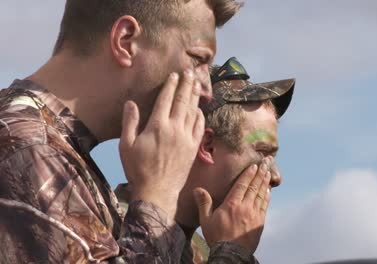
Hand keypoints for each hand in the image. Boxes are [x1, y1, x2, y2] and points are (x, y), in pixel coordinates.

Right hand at [119, 70, 204, 218]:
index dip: (171, 85)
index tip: (175, 75)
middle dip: (187, 85)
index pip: (166, 99)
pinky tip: (199, 109)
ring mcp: (186, 138)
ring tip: (197, 84)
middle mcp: (174, 129)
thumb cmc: (138, 169)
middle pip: (182, 101)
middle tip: (191, 72)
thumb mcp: (126, 145)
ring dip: (195, 96)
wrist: (157, 192)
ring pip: (192, 112)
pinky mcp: (193, 148)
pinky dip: (200, 115)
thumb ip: (129, 122)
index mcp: (157, 126)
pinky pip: (199, 127)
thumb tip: (131, 103)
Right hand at [193, 157, 272, 254]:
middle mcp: (245, 206)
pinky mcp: (259, 222)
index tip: (254, 165)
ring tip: (268, 172)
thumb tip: (197, 189)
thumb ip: (204, 203)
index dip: (249, 174)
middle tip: (266, 162)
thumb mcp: (206, 220)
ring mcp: (254, 214)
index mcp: (231, 204)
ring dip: (265, 182)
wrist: (231, 254)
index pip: (242, 185)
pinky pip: (264, 206)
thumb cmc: (217, 237)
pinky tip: (269, 190)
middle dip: (260, 173)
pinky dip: (267, 196)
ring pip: (261, 194)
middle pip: (254, 186)